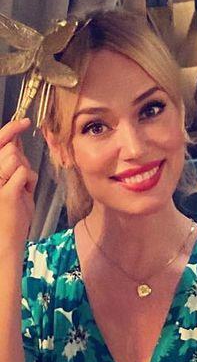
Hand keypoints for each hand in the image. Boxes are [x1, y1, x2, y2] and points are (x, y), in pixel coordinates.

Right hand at [0, 119, 37, 252]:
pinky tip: (22, 195)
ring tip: (19, 191)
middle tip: (19, 183)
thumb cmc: (9, 214)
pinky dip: (28, 183)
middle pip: (12, 151)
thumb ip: (12, 163)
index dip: (11, 128)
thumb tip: (16, 141)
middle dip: (22, 164)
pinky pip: (24, 173)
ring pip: (19, 160)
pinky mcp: (5, 193)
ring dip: (26, 175)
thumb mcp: (9, 183)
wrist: (3, 240)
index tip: (25, 121)